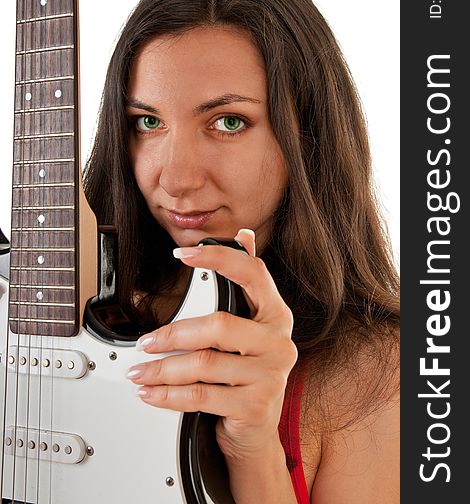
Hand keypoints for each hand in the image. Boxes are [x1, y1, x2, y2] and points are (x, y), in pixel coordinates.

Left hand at [127, 228, 297, 460]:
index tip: (181, 254)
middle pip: (219, 326)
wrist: (256, 431)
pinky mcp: (255, 406)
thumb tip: (246, 236)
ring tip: (139, 370)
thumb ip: (243, 284)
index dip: (219, 259)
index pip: (253, 274)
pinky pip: (200, 396)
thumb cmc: (245, 373)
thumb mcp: (248, 328)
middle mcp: (278, 341)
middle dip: (173, 333)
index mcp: (276, 314)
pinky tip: (151, 392)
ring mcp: (270, 375)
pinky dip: (168, 395)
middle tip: (146, 342)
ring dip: (163, 368)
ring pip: (204, 364)